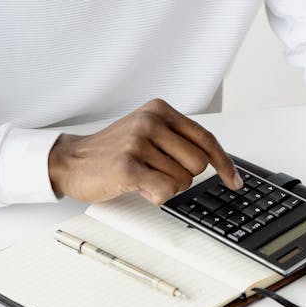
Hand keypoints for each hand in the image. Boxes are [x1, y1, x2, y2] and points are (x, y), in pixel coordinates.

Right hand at [48, 98, 242, 203]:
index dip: (224, 163)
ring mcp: (138, 142)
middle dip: (183, 176)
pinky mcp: (128, 166)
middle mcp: (151, 121)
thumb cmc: (112, 151)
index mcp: (159, 110)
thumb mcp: (146, 132)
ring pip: (182, 181)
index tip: (234, 180)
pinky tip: (138, 187)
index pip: (205, 138)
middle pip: (198, 163)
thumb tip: (215, 160)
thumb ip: (176, 139)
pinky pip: (165, 191)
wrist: (71, 161)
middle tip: (157, 172)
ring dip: (165, 187)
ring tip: (142, 177)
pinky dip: (156, 196)